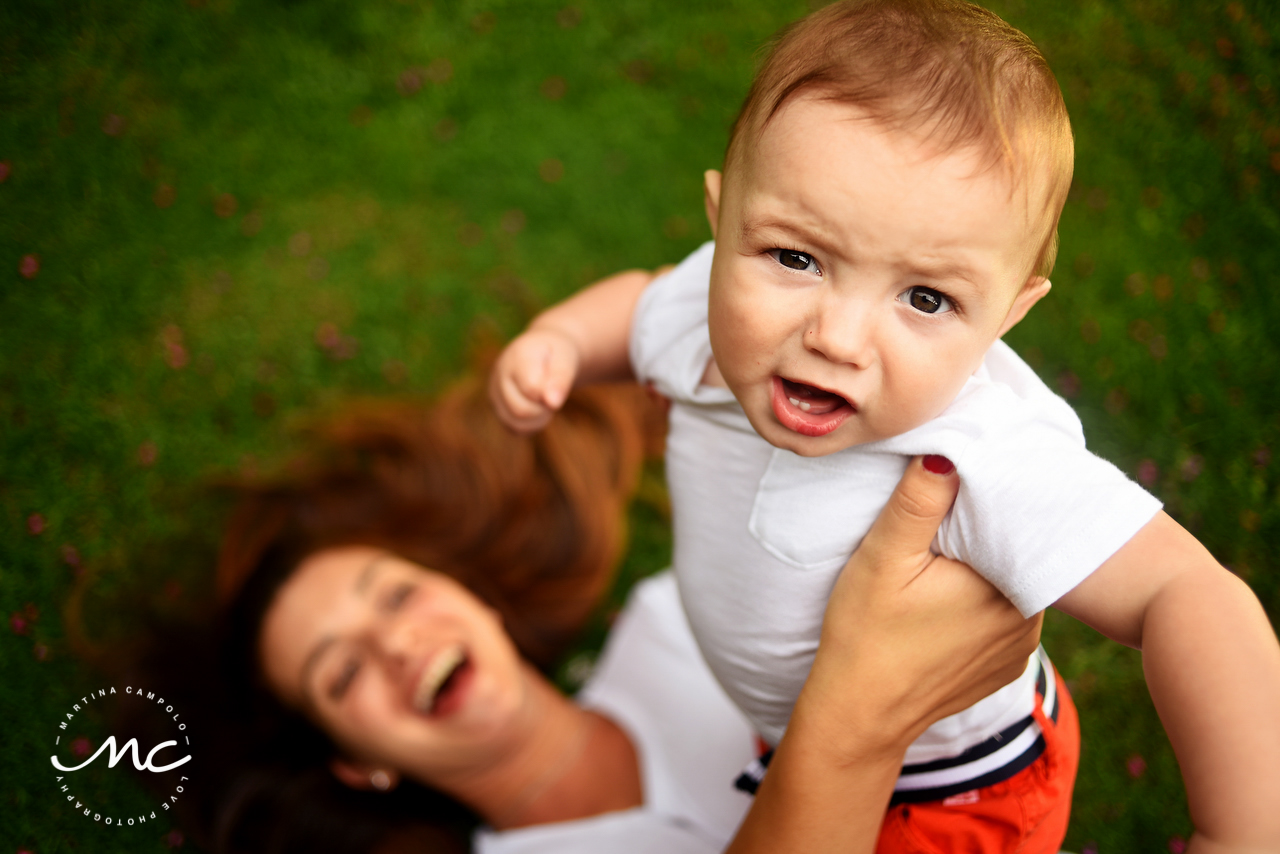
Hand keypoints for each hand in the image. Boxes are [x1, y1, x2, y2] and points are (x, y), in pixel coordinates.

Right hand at [489, 327, 580, 432]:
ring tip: (546, 401)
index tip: (558, 383)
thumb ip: (561, 380)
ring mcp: (495, 393)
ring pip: (516, 424)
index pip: (531, 389)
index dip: (550, 393)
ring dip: (539, 419)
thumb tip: (553, 404)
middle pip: (521, 410)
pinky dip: (533, 426)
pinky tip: (540, 410)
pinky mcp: (498, 408)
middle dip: (544, 409)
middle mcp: (499, 376)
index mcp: (517, 358)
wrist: (543, 351)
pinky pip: (515, 429)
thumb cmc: (557, 355)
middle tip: (552, 394)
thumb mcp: (565, 359)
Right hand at [727, 456, 1041, 853]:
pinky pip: (1005, 618)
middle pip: (1014, 553)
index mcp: (1007, 585)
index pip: (1011, 522)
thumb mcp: (883, 557)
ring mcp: (1020, 648)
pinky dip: (984, 604)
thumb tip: (947, 452)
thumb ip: (918, 502)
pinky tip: (950, 601)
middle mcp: (1029, 618)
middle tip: (948, 516)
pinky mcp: (1004, 668)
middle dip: (987, 532)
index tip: (958, 487)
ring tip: (948, 558)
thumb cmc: (864, 633)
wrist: (859, 713)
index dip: (984, 499)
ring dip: (987, 568)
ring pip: (1011, 584)